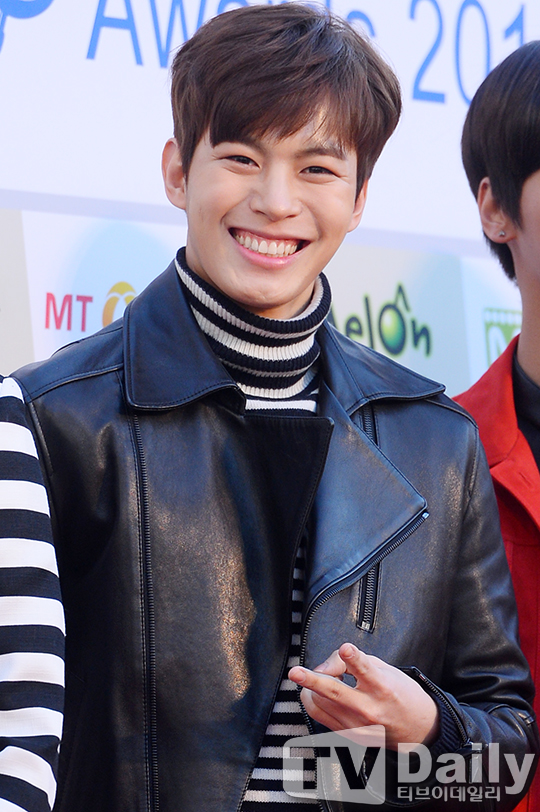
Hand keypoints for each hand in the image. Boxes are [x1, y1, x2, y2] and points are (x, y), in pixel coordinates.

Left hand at [288, 643, 438, 749]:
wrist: (417, 730)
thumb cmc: (400, 694)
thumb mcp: (385, 668)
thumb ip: (355, 661)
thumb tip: (325, 667)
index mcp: (383, 687)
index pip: (366, 670)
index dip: (354, 658)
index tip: (346, 648)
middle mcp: (370, 709)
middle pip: (335, 692)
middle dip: (313, 680)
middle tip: (296, 672)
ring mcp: (358, 727)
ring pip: (321, 704)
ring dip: (312, 687)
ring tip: (314, 678)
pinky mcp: (350, 737)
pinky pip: (322, 717)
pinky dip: (317, 701)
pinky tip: (321, 693)